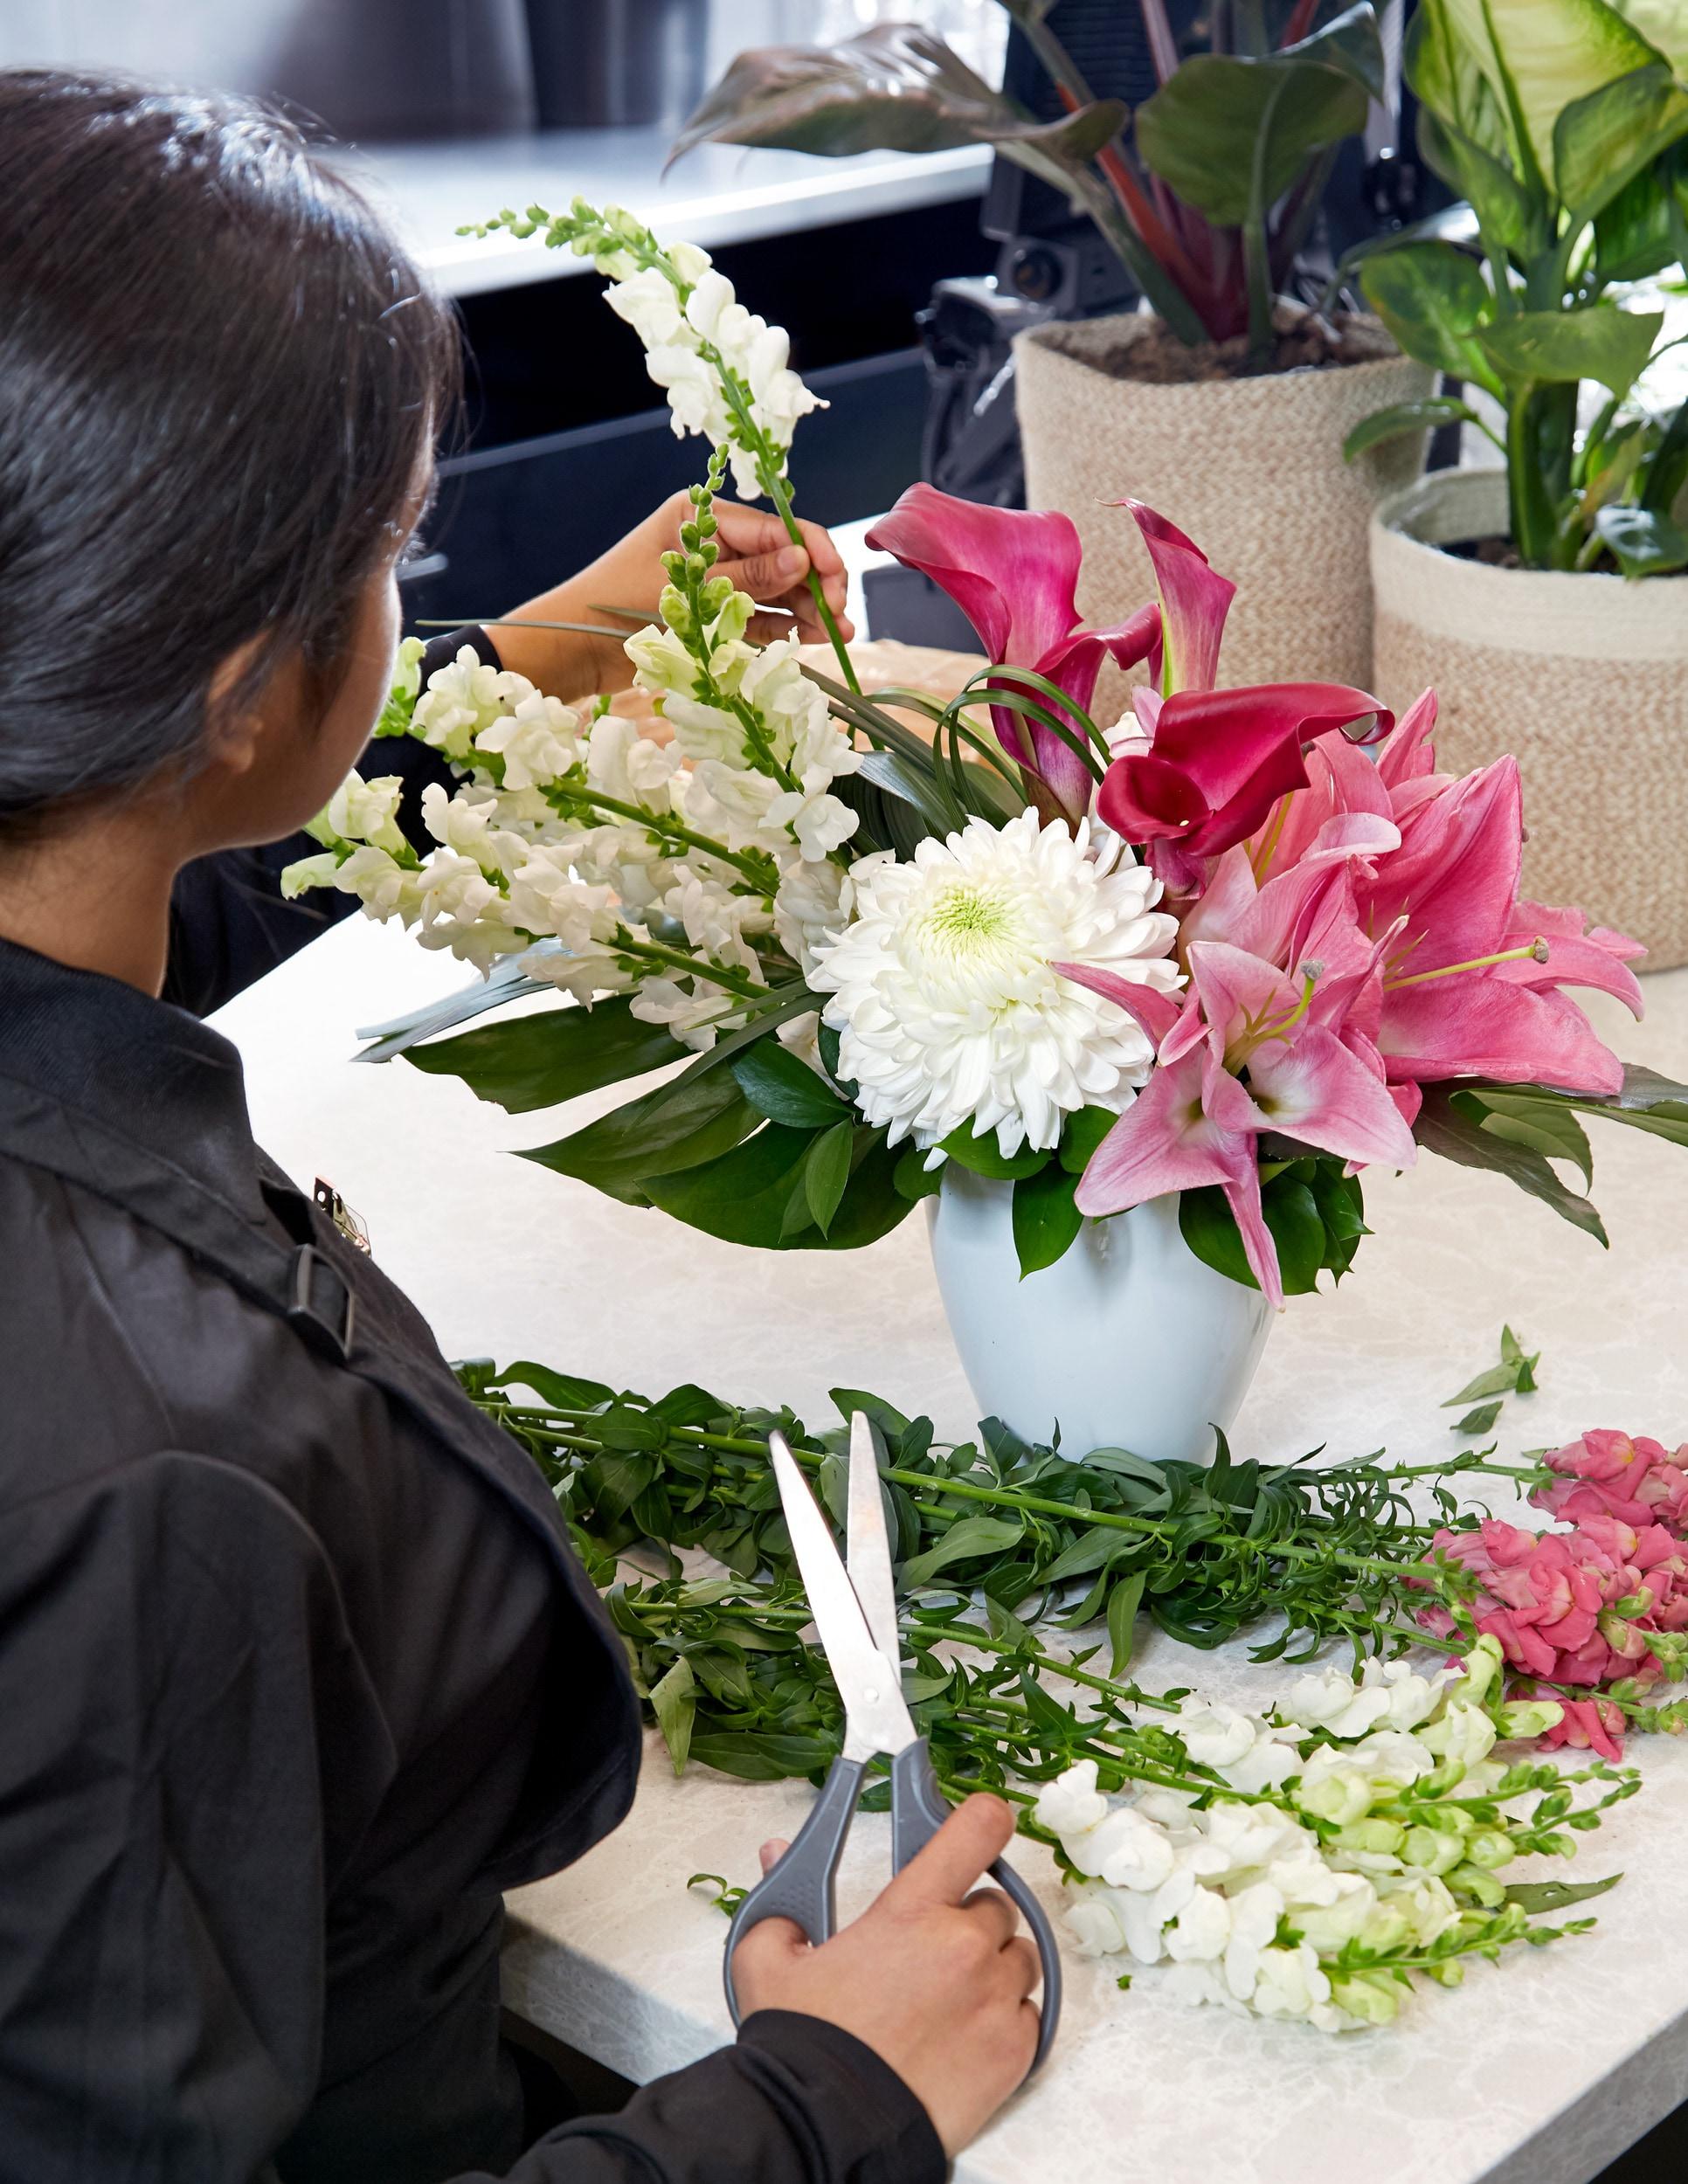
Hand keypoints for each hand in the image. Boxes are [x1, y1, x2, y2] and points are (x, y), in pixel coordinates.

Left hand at [487, 490, 853, 699]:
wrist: (576, 647)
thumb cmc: (620, 602)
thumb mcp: (691, 587)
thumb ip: (750, 575)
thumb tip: (804, 561)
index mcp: (704, 517)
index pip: (773, 528)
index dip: (810, 551)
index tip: (834, 579)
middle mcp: (714, 544)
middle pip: (782, 559)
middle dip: (815, 584)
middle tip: (840, 615)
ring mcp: (717, 581)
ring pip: (777, 591)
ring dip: (809, 610)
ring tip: (838, 634)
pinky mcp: (715, 616)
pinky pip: (761, 617)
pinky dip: (786, 627)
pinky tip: (814, 639)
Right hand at [731, 1794, 1040, 2156]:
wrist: (831, 2127)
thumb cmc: (805, 2046)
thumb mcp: (770, 1961)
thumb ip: (780, 1900)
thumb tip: (776, 1853)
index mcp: (912, 1911)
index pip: (976, 1831)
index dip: (984, 1820)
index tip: (983, 1822)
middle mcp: (964, 1946)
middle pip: (997, 1905)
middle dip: (969, 1920)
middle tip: (933, 1949)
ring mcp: (995, 2000)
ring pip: (1021, 1958)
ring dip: (994, 1967)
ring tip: (951, 1996)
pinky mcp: (1014, 2052)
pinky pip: (1031, 2014)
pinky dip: (1006, 2018)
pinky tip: (966, 2034)